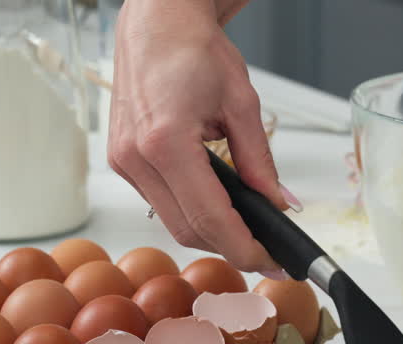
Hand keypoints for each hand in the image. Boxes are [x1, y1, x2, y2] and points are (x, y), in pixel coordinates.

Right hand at [107, 0, 297, 275]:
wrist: (157, 23)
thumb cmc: (193, 49)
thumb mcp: (242, 105)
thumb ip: (261, 163)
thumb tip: (280, 204)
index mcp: (164, 140)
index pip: (209, 218)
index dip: (244, 248)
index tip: (270, 261)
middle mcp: (136, 155)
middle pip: (188, 230)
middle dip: (230, 247)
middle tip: (268, 253)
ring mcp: (124, 161)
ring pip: (173, 222)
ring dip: (211, 233)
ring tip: (248, 232)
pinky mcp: (122, 161)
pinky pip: (160, 203)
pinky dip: (191, 212)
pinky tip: (217, 207)